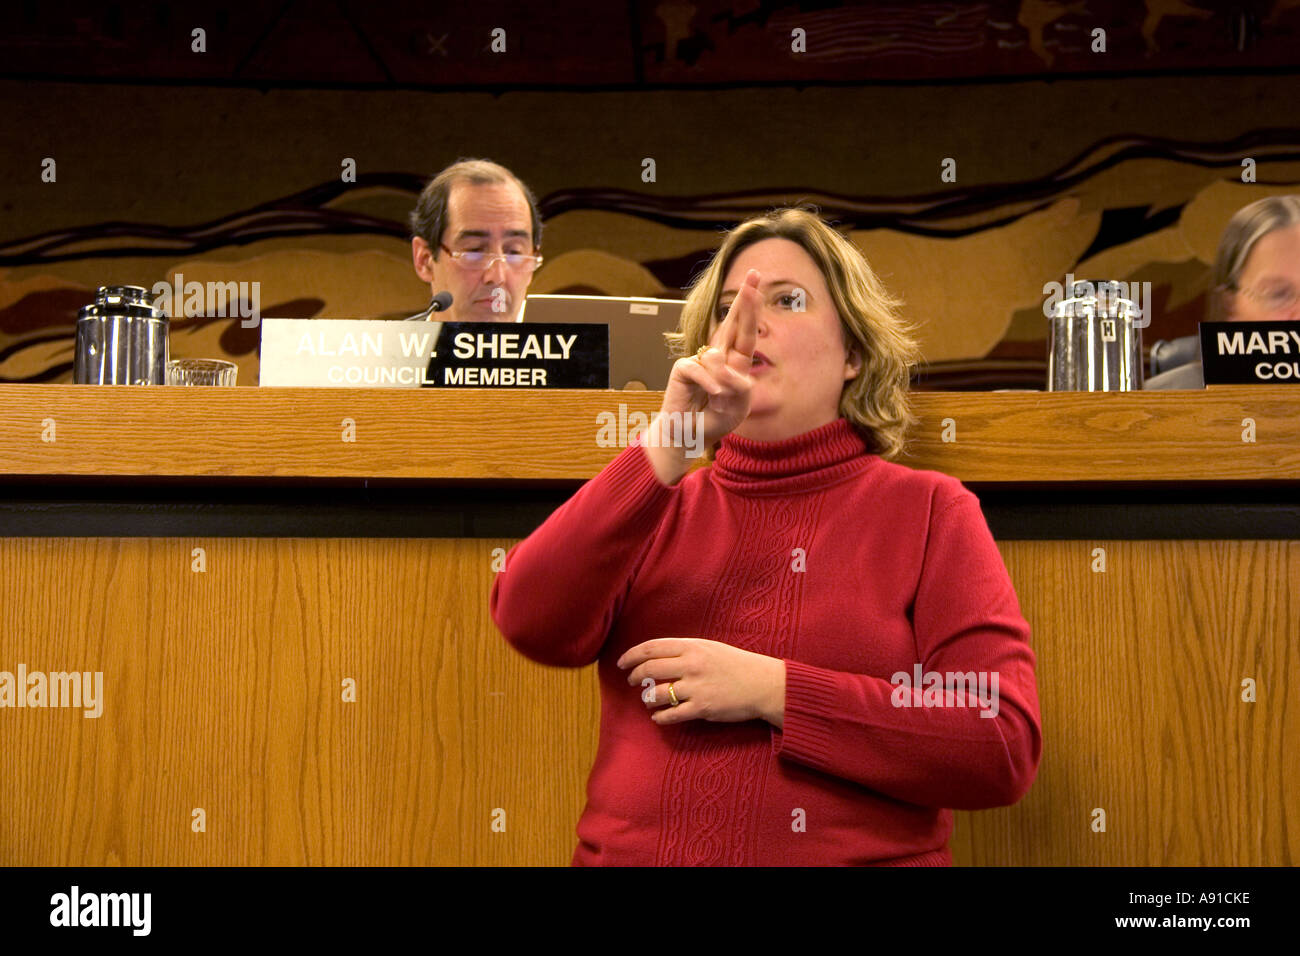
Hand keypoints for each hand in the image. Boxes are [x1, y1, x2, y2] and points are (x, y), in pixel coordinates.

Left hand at [617, 637, 785, 727]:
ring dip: (647, 699)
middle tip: (633, 682)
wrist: (763, 683)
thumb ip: (684, 650)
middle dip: (635, 677)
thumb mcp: (710, 647)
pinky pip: (671, 715)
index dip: (632, 655)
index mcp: (692, 646)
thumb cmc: (735, 664)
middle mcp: (691, 664)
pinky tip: (658, 717)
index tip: (622, 663)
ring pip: (657, 694)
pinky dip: (660, 717)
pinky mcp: (702, 708)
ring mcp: (696, 687)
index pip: (651, 647)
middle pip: (649, 669)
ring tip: (648, 701)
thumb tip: (655, 655)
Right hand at [643, 270, 759, 484]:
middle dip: (745, 300)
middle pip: (732, 322)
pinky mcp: (683, 368)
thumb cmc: (715, 418)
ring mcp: (700, 360)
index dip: (751, 306)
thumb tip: (724, 366)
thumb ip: (741, 385)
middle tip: (754, 275)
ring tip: (719, 400)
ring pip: (719, 358)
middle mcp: (718, 355)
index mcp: (734, 361)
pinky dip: (711, 385)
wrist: (689, 435)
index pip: (745, 330)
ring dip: (724, 383)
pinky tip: (712, 396)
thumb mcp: (740, 404)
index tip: (756, 281)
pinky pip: (702, 370)